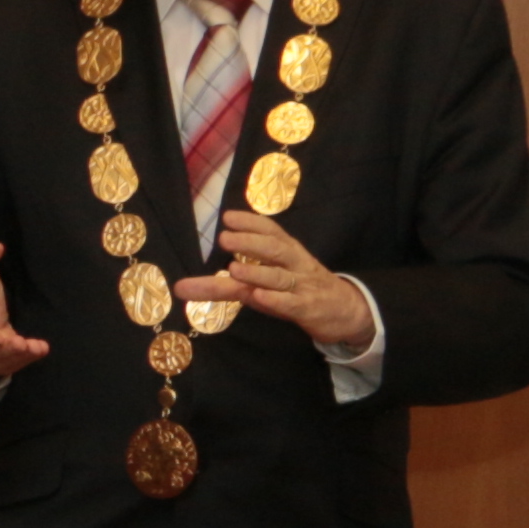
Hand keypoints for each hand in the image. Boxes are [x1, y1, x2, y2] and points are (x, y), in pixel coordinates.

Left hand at [175, 211, 376, 357]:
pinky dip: (276, 300)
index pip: (272, 232)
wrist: (347, 311)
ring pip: (280, 277)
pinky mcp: (308, 309)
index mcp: (287, 253)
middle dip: (251, 243)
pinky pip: (292, 303)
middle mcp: (295, 265)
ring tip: (235, 268)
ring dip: (258, 272)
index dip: (251, 223)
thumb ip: (224, 284)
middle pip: (275, 250)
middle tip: (225, 238)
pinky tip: (260, 297)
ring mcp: (302, 287)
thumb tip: (181, 286)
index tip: (228, 216)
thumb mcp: (263, 284)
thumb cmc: (297, 291)